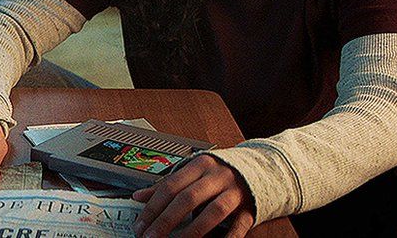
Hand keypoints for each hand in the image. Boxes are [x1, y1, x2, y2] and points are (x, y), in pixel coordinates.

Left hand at [131, 154, 253, 237]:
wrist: (258, 169)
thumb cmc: (218, 173)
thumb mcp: (192, 173)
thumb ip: (167, 185)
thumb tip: (138, 196)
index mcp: (199, 165)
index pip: (170, 186)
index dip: (153, 207)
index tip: (141, 225)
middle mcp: (217, 176)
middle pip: (188, 198)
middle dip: (167, 220)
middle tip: (152, 237)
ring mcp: (235, 192)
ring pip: (213, 211)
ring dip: (193, 230)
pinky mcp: (249, 207)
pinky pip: (239, 224)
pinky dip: (227, 237)